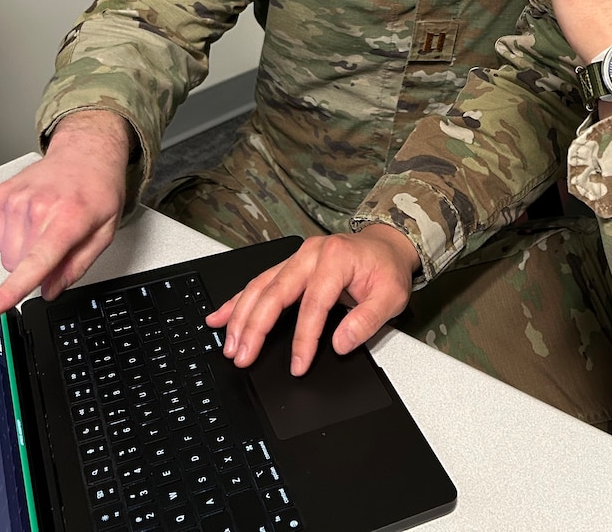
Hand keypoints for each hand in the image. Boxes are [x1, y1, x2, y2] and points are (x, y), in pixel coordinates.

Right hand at [0, 111, 131, 316]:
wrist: (85, 152)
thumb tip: (50, 290)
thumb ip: (77, 266)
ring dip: (24, 249)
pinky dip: (13, 235)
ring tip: (47, 224)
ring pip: (6, 254)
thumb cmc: (98, 190)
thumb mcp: (104, 232)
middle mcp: (38, 207)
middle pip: (18, 265)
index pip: (35, 262)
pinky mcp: (1, 195)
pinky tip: (33, 217)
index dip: (11, 290)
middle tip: (58, 240)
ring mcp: (16, 199)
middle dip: (35, 264)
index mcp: (68, 219)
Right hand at [207, 224, 418, 375]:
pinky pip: (258, 283)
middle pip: (274, 293)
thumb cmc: (386, 269)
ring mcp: (296, 258)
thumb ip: (367, 320)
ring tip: (229, 346)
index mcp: (336, 259)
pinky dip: (237, 301)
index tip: (297, 365)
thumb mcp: (392, 296)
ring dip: (240, 318)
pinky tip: (219, 317)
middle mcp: (311, 254)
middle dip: (255, 328)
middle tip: (242, 357)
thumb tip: (341, 344)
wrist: (385, 246)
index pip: (313, 304)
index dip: (303, 338)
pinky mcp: (289, 265)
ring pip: (259, 287)